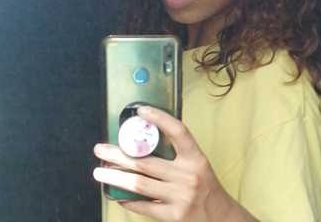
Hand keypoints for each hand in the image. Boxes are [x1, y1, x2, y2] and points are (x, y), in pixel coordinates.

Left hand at [92, 106, 256, 221]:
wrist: (221, 218)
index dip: (160, 118)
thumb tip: (141, 141)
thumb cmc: (205, 187)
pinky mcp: (173, 216)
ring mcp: (180, 197)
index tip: (141, 110)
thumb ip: (175, 154)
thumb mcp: (197, 165)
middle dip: (118, 155)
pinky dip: (128, 200)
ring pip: (139, 184)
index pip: (178, 132)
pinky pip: (144, 207)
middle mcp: (188, 176)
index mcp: (195, 159)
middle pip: (145, 163)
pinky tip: (117, 194)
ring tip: (99, 173)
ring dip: (115, 177)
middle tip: (100, 149)